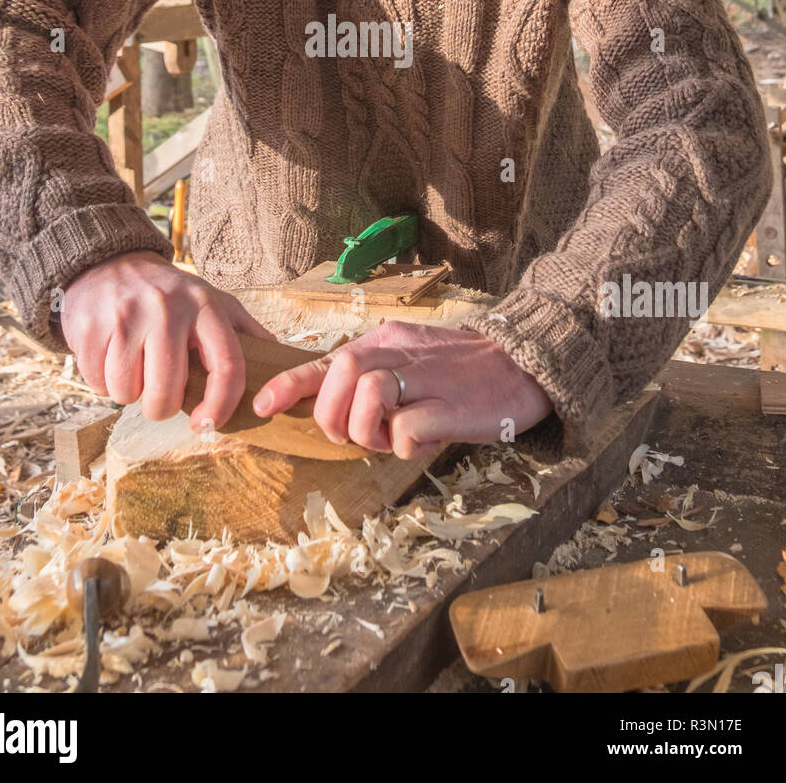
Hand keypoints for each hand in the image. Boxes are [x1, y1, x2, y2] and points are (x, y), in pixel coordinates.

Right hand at [59, 250, 272, 427]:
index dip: (221, 406)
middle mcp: (168, 309)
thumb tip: (282, 359)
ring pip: (127, 393)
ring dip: (129, 391)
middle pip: (166, 394)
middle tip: (159, 392)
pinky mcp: (89, 327)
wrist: (108, 263)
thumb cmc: (168, 294)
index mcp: (206, 307)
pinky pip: (96, 383)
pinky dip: (102, 381)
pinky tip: (110, 355)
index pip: (227, 367)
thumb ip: (246, 329)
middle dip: (161, 407)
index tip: (208, 425)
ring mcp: (126, 317)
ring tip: (134, 364)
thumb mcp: (212, 300)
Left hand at [252, 321, 554, 459]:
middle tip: (352, 434)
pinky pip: (406, 433)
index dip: (290, 384)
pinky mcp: (450, 407)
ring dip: (367, 429)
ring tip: (392, 434)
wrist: (524, 361)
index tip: (261, 406)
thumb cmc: (462, 368)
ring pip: (367, 397)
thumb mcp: (411, 358)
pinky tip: (424, 439)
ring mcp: (424, 378)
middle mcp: (399, 352)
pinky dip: (405, 445)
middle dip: (332, 414)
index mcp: (385, 341)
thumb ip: (375, 374)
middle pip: (340, 374)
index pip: (327, 359)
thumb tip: (332, 404)